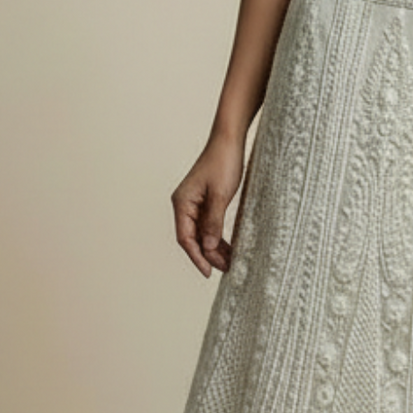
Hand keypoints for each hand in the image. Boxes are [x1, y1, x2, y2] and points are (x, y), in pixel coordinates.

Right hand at [171, 130, 245, 276]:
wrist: (229, 140)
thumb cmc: (223, 162)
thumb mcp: (221, 195)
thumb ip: (213, 222)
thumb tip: (209, 246)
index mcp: (182, 203)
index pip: (185, 238)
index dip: (197, 257)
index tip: (209, 272)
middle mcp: (185, 204)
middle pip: (193, 238)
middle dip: (208, 255)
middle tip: (226, 269)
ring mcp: (195, 203)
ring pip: (202, 233)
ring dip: (214, 248)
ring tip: (230, 263)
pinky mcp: (206, 201)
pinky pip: (209, 225)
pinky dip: (218, 237)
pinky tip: (229, 247)